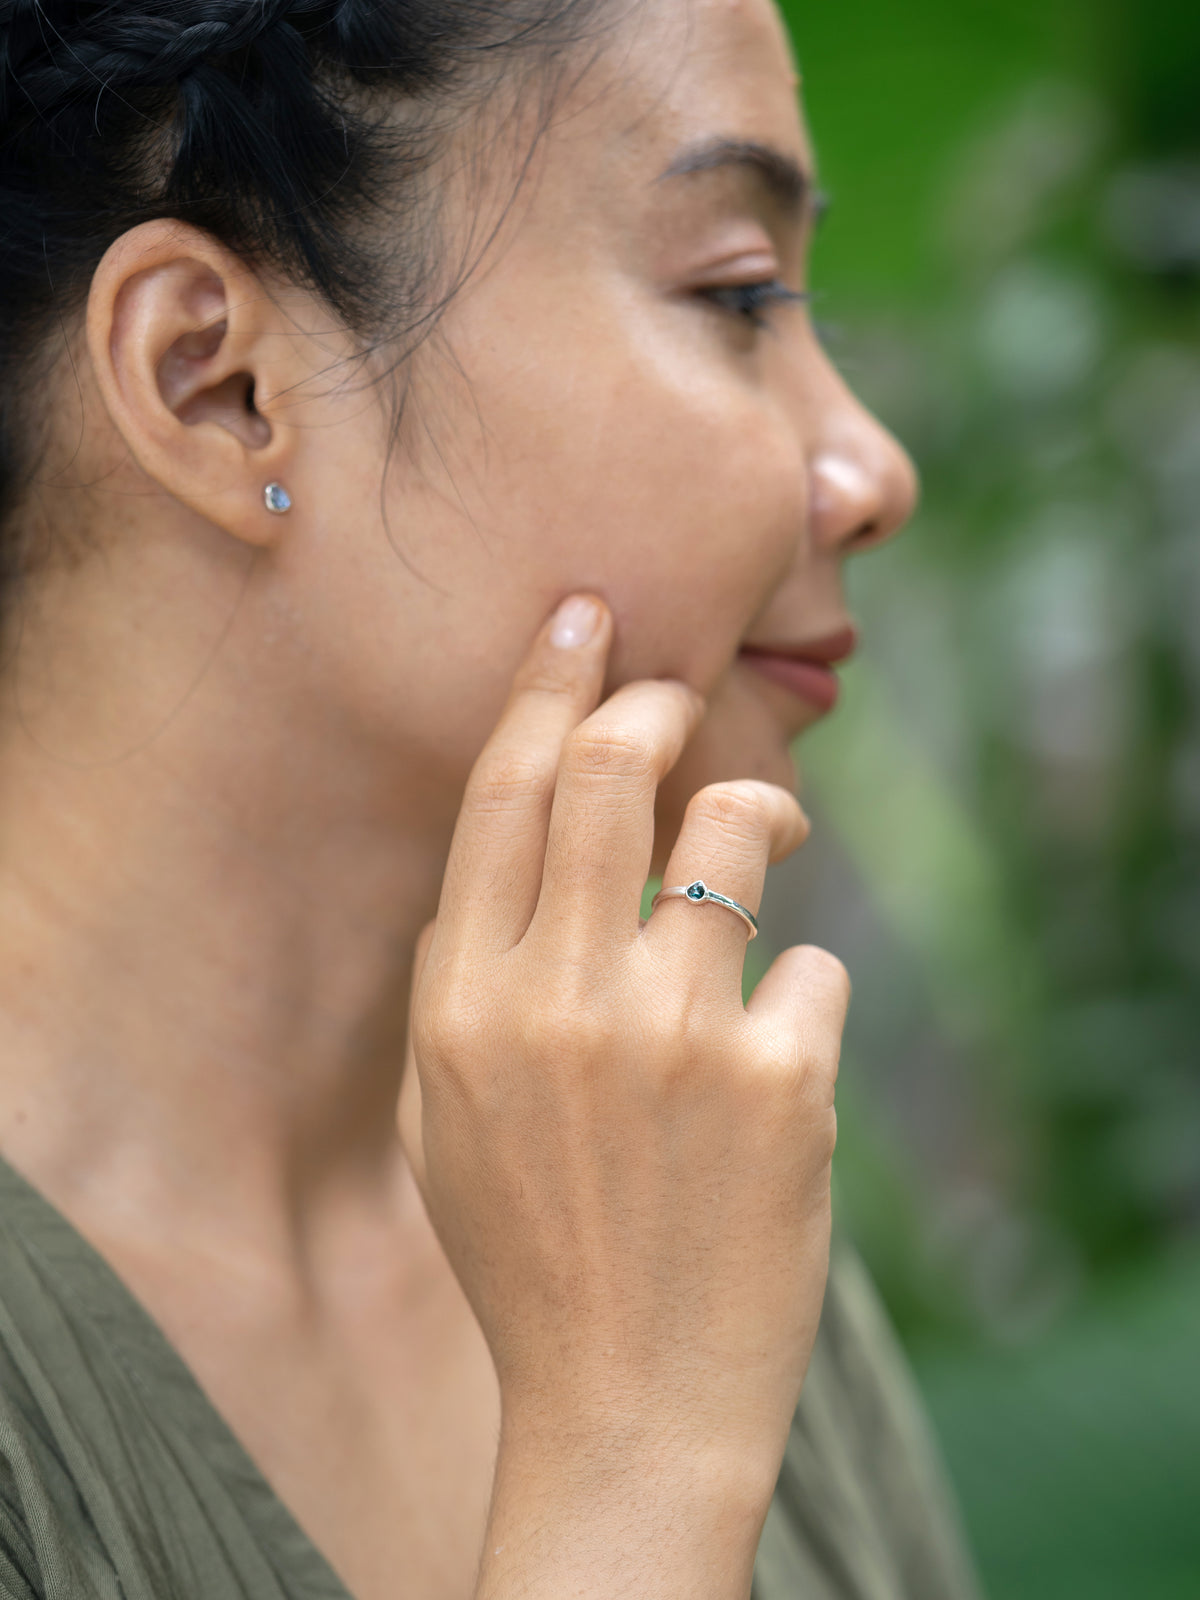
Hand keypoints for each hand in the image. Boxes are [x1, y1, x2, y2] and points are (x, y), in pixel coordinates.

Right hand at [398, 592, 849, 1487]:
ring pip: (740, 829)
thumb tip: (520, 844)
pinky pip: (811, 964)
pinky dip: (799, 990)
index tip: (583, 616)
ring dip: (763, 815)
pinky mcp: (780, 1081)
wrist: (628, 1400)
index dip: (546, 684)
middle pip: (613, 772)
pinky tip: (776, 1058)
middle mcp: (557, 1002)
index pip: (503, 795)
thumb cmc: (535, 1247)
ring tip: (769, 840)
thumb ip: (470, 976)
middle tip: (677, 690)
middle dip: (656, 701)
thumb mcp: (446, 1113)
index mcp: (461, 1005)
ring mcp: (673, 1036)